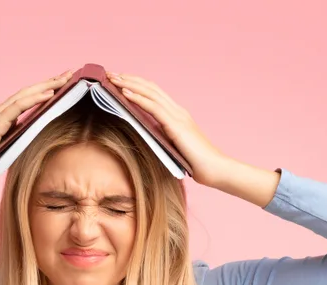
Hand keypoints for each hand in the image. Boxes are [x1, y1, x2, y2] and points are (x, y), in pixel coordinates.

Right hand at [0, 70, 73, 184]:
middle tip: (69, 73)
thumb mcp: (5, 146)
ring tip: (64, 79)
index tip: (62, 83)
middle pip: (28, 91)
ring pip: (25, 94)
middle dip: (50, 81)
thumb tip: (30, 133)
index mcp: (2, 116)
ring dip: (47, 85)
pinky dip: (35, 98)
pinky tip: (49, 93)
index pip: (26, 97)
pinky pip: (19, 106)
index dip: (44, 89)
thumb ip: (16, 136)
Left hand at [106, 72, 231, 186]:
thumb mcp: (174, 148)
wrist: (215, 168)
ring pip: (150, 93)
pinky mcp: (176, 126)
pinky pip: (153, 107)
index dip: (137, 85)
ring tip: (113, 78)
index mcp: (177, 115)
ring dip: (129, 84)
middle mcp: (178, 111)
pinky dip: (138, 98)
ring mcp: (178, 116)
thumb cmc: (196, 163)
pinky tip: (124, 93)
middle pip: (150, 88)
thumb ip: (163, 139)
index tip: (119, 81)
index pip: (154, 93)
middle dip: (129, 79)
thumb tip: (147, 138)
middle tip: (110, 74)